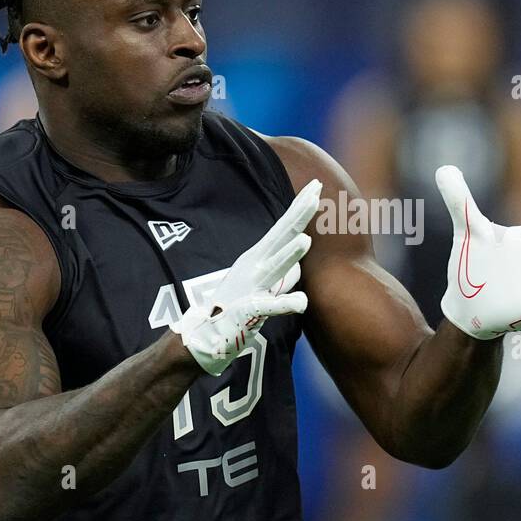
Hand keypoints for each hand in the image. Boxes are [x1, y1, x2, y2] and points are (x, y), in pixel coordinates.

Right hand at [171, 178, 322, 374]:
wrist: (205, 335)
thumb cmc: (235, 307)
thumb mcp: (261, 284)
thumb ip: (282, 275)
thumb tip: (299, 267)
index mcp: (257, 257)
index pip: (283, 227)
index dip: (299, 207)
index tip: (315, 185)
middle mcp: (254, 266)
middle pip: (280, 236)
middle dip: (298, 215)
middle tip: (315, 193)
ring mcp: (250, 287)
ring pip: (273, 267)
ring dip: (289, 254)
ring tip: (306, 240)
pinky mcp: (247, 312)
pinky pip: (268, 306)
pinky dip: (284, 303)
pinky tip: (300, 302)